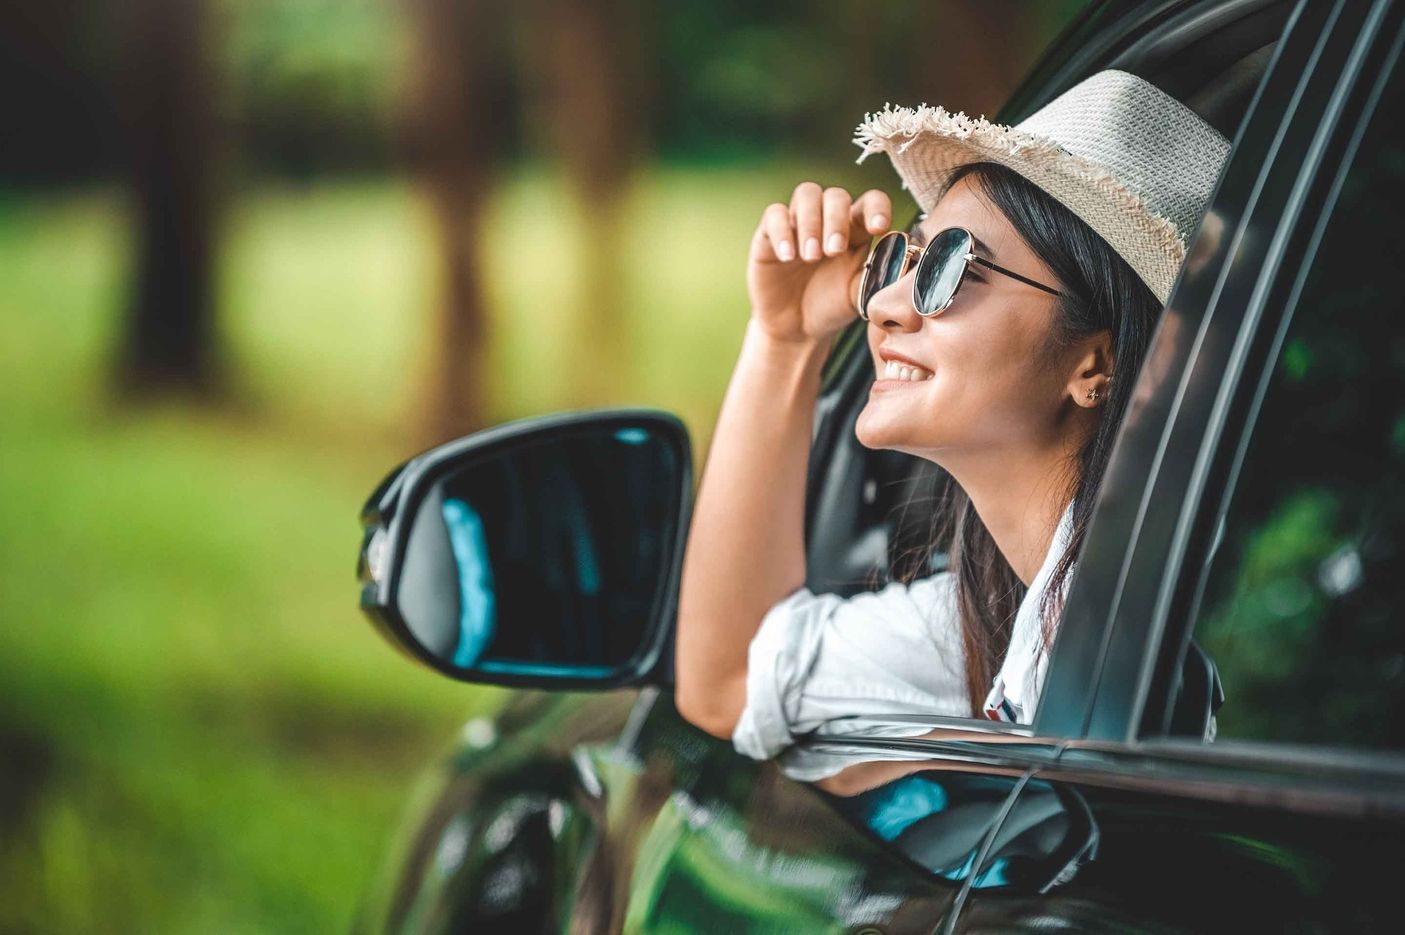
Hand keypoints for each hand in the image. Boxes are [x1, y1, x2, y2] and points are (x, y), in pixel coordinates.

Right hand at [747, 182, 892, 343]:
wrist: (797, 329)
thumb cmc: (832, 307)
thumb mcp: (860, 295)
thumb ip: (879, 276)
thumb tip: (904, 261)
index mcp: (856, 229)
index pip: (871, 201)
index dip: (877, 208)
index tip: (878, 229)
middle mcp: (828, 220)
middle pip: (836, 195)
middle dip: (836, 220)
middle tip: (834, 251)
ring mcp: (798, 224)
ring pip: (806, 194)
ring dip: (811, 222)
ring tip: (811, 257)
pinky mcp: (770, 235)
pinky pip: (774, 214)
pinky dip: (782, 231)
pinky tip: (787, 256)